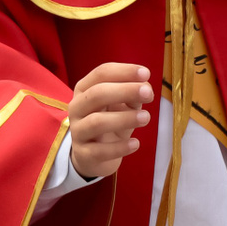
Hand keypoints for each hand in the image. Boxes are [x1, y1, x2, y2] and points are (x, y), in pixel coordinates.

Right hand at [67, 62, 151, 179]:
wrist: (95, 154)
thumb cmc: (112, 120)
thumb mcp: (124, 104)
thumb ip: (133, 94)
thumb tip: (145, 87)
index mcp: (85, 89)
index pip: (101, 73)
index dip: (124, 71)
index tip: (146, 73)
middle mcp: (77, 107)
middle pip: (97, 94)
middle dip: (125, 91)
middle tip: (149, 94)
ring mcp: (77, 131)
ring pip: (97, 122)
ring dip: (124, 118)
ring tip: (146, 118)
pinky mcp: (83, 153)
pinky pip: (99, 150)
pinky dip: (119, 147)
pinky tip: (136, 144)